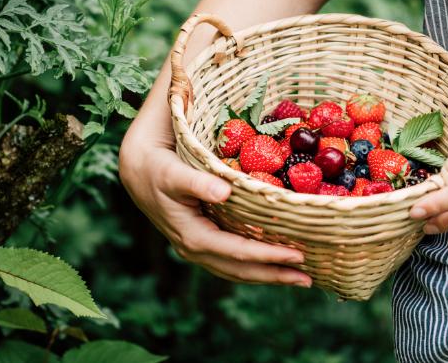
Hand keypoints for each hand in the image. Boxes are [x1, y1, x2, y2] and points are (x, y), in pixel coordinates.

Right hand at [119, 97, 311, 286]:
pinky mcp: (204, 242)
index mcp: (192, 236)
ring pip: (237, 271)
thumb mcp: (174, 173)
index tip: (297, 255)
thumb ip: (198, 182)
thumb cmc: (159, 168)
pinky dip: (256, 265)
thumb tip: (224, 191)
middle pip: (240, 270)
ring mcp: (199, 249)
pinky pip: (233, 261)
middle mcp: (196, 249)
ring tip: (300, 277)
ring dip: (269, 275)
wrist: (138, 170)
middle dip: (275, 275)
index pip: (236, 253)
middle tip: (309, 278)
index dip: (267, 256)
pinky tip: (276, 263)